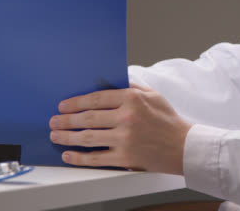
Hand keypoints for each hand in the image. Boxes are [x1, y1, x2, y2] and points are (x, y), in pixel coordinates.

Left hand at [49, 83, 191, 174]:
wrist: (184, 146)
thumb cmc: (168, 119)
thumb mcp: (152, 94)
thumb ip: (130, 87)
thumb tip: (107, 82)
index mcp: (132, 99)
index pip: (96, 98)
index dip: (76, 102)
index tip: (63, 106)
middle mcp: (126, 118)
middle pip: (88, 118)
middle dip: (67, 120)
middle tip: (54, 121)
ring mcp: (125, 139)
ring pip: (88, 137)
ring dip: (67, 136)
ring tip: (55, 135)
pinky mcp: (125, 157)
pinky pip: (96, 158)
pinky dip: (79, 157)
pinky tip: (69, 154)